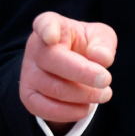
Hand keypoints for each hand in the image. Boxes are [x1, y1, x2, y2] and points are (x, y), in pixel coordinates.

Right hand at [19, 12, 116, 129]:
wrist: (72, 69)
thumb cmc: (86, 46)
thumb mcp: (100, 38)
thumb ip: (104, 44)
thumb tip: (102, 58)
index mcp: (52, 24)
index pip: (44, 23)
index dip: (47, 29)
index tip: (52, 36)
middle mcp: (35, 47)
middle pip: (52, 60)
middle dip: (82, 72)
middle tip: (106, 80)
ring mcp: (28, 72)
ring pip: (52, 88)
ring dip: (83, 95)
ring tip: (103, 94)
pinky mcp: (28, 95)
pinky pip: (45, 109)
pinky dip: (69, 112)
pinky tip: (86, 107)